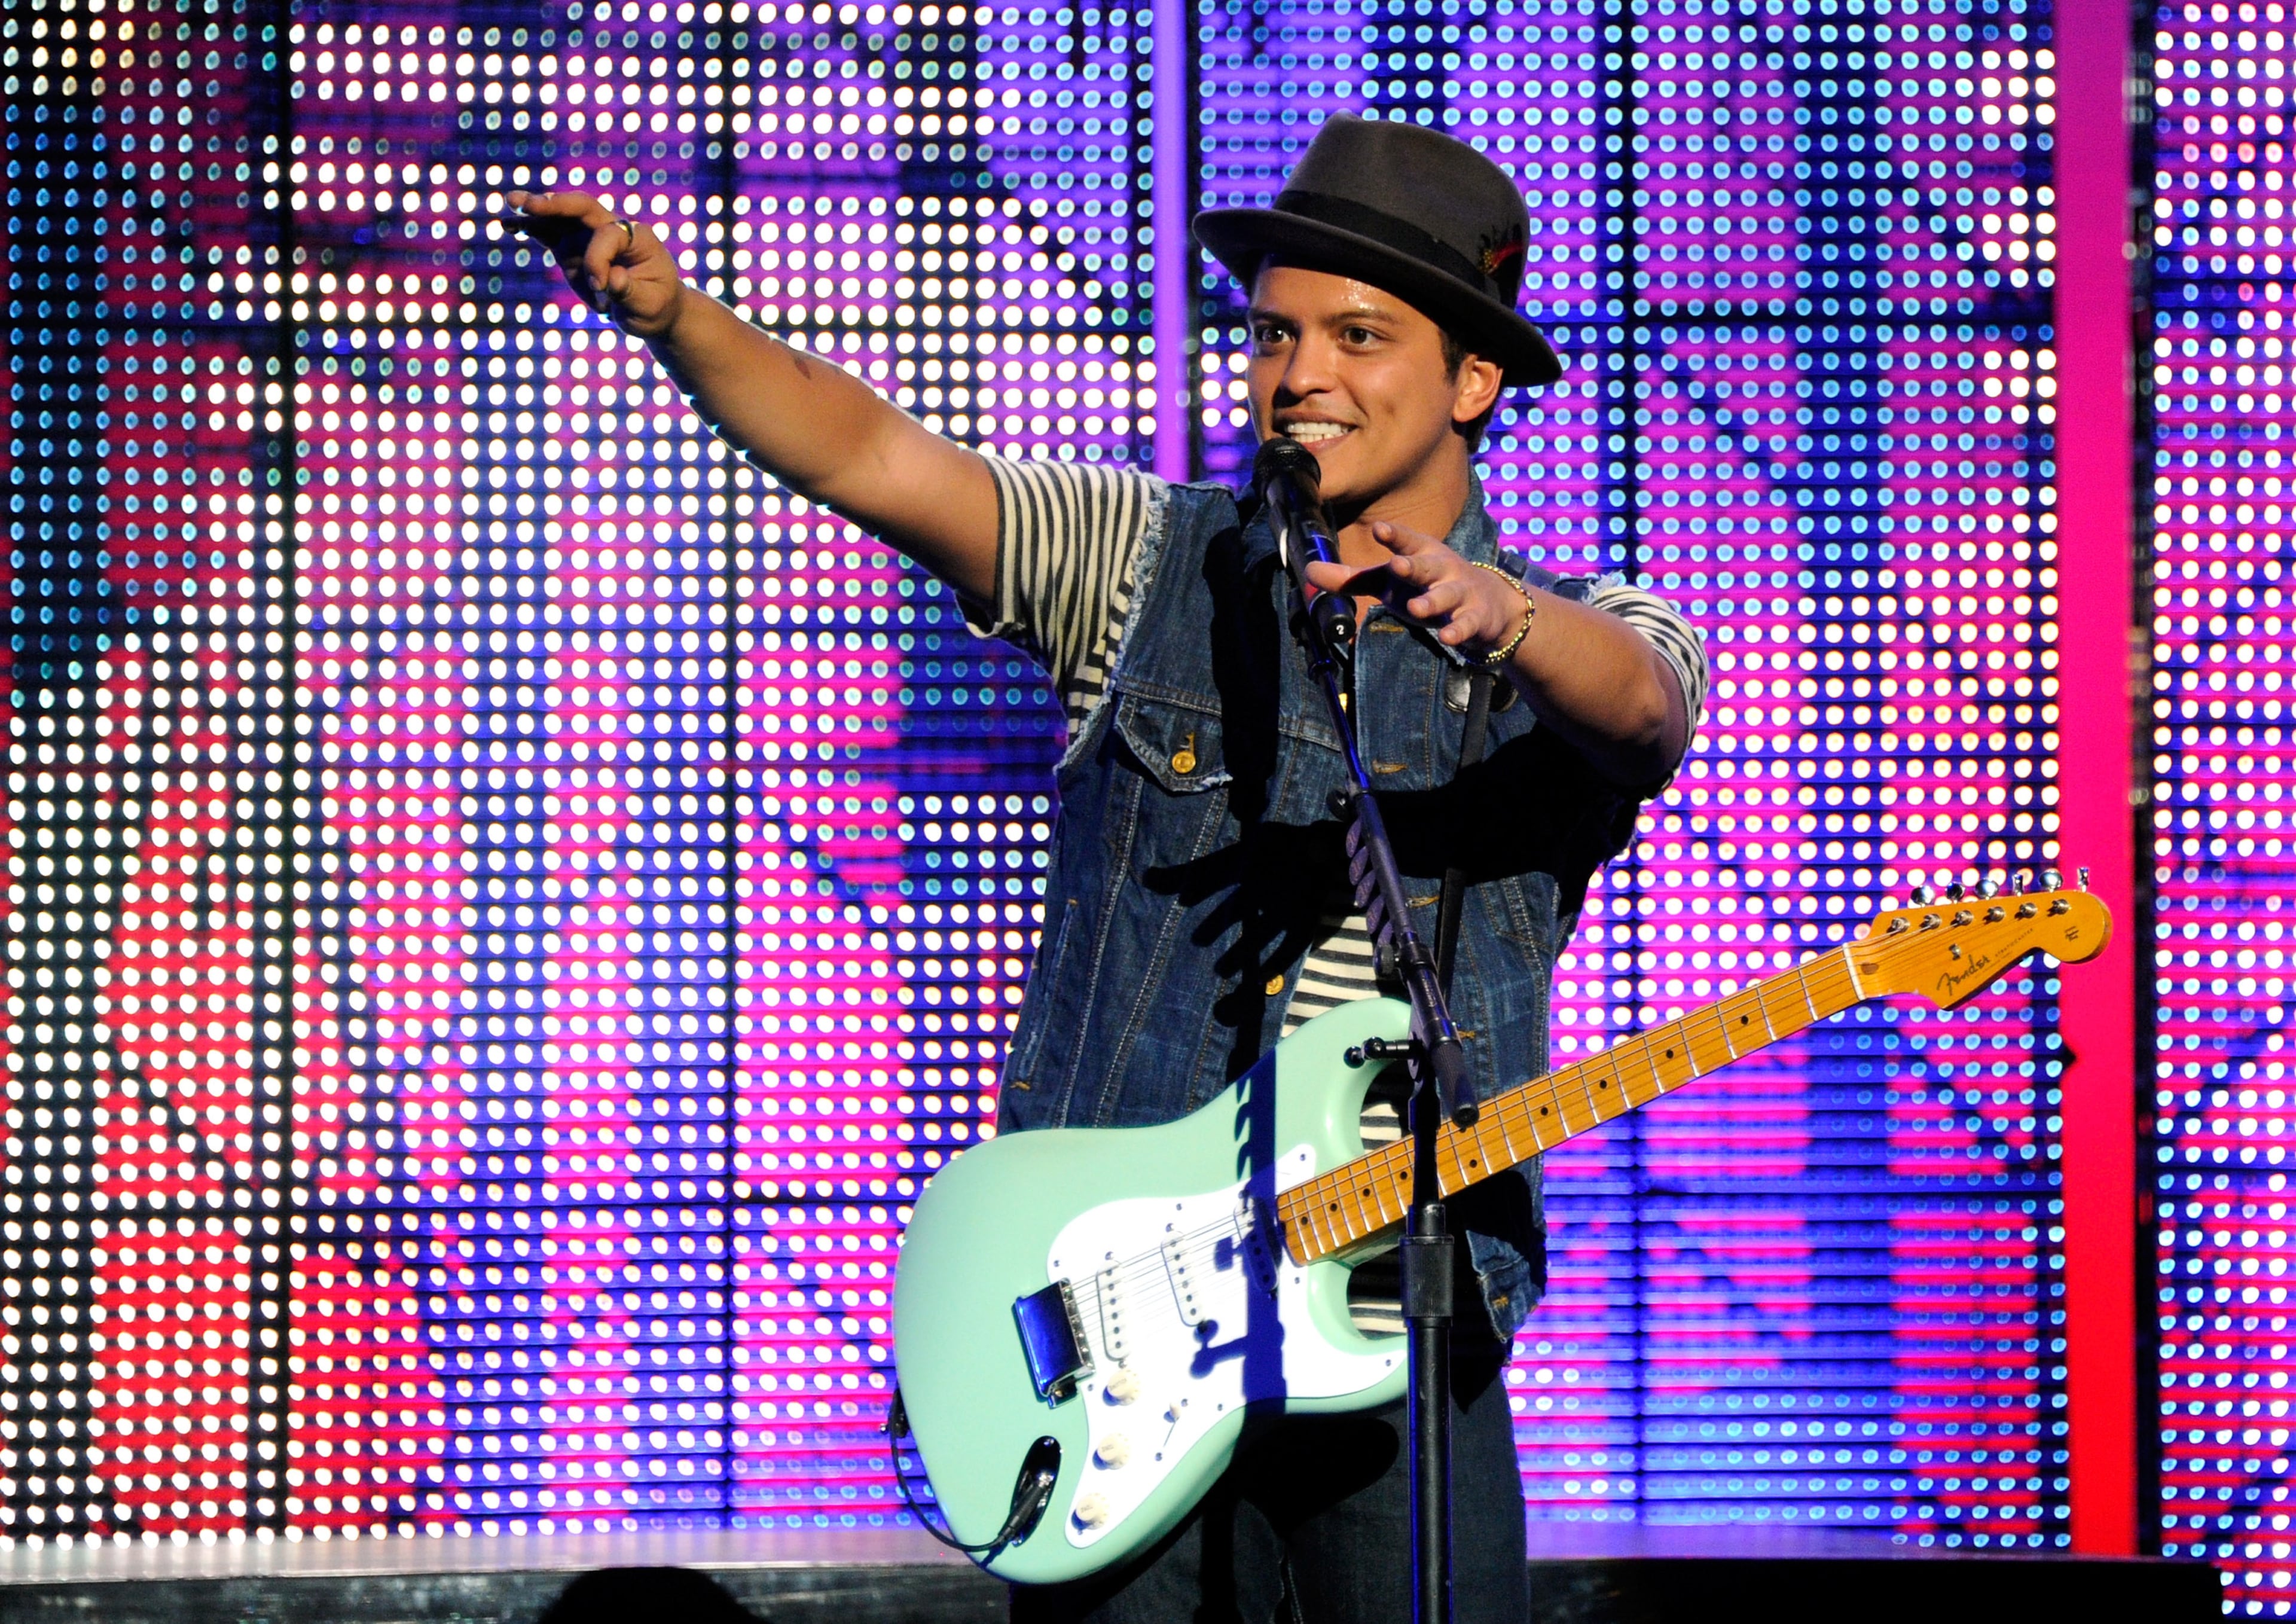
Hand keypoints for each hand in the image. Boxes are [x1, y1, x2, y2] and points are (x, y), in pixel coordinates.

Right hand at [504, 189, 684, 339]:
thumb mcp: (650, 304)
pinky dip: (529, 227)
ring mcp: (588, 237)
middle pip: (582, 207)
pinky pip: (548, 233)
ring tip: (511, 204)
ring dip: (535, 210)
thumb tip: (611, 280)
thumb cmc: (655, 304)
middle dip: (556, 205)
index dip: (598, 259)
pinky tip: (508, 224)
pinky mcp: (571, 249)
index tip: (600, 288)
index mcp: (637, 237)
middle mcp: (611, 229)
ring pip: (560, 217)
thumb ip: (630, 291)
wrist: (653, 308)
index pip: (608, 236)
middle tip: (529, 205)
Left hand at [1303, 520, 1531, 659]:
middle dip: (1412, 565)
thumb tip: (1308, 571)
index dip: (1393, 535)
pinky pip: (1465, 625)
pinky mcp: (1473, 618)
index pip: (1406, 542)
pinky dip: (1457, 631)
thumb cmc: (1426, 586)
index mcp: (1420, 554)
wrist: (1486, 604)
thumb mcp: (1390, 581)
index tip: (1379, 528)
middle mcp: (1441, 569)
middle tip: (1396, 565)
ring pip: (1445, 596)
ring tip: (1416, 609)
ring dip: (1432, 602)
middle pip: (1425, 567)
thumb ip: (1352, 577)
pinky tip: (1447, 638)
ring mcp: (1459, 593)